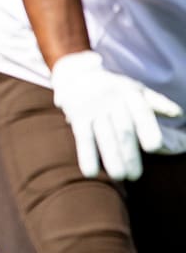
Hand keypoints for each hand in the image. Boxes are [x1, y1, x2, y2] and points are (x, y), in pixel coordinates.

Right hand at [51, 50, 181, 179]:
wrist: (77, 75)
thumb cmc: (112, 87)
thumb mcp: (134, 88)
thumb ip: (156, 102)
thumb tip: (178, 114)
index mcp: (129, 93)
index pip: (141, 112)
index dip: (148, 130)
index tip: (154, 148)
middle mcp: (111, 100)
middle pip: (123, 130)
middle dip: (129, 154)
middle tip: (135, 176)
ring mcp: (93, 109)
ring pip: (104, 137)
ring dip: (111, 158)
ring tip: (119, 177)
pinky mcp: (77, 117)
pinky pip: (82, 138)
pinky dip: (86, 156)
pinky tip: (91, 172)